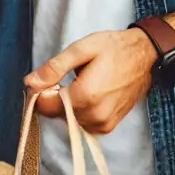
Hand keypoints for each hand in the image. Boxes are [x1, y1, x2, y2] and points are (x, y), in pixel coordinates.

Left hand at [24, 29, 157, 133]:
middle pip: (55, 113)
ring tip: (80, 82)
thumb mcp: (81, 50)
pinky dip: (78, 110)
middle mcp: (94, 116)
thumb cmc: (114, 48)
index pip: (45, 106)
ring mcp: (103, 124)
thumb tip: (30, 82)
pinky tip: (88, 93)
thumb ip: (54, 68)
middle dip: (53, 96)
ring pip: (68, 119)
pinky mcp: (108, 126)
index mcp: (85, 96)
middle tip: (65, 76)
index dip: (40, 90)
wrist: (145, 56)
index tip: (47, 77)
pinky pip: (81, 123)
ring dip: (66, 104)